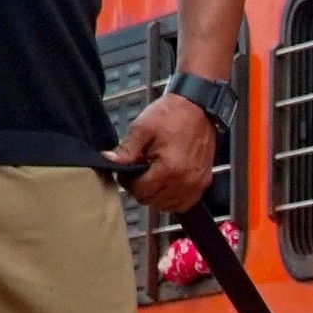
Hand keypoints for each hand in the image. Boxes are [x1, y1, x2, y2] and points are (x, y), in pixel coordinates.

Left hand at [115, 90, 215, 213]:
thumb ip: (126, 149)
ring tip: (155, 173)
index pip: (140, 192)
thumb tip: (109, 162)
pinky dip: (172, 198)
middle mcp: (185, 181)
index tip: (129, 169)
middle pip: (152, 201)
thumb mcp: (143, 128)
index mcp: (169, 169)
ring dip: (156, 194)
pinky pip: (183, 203)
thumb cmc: (171, 115)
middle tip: (141, 169)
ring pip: (166, 205)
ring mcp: (196, 184)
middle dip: (142, 188)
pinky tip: (167, 183)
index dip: (129, 182)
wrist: (198, 107)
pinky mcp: (204, 182)